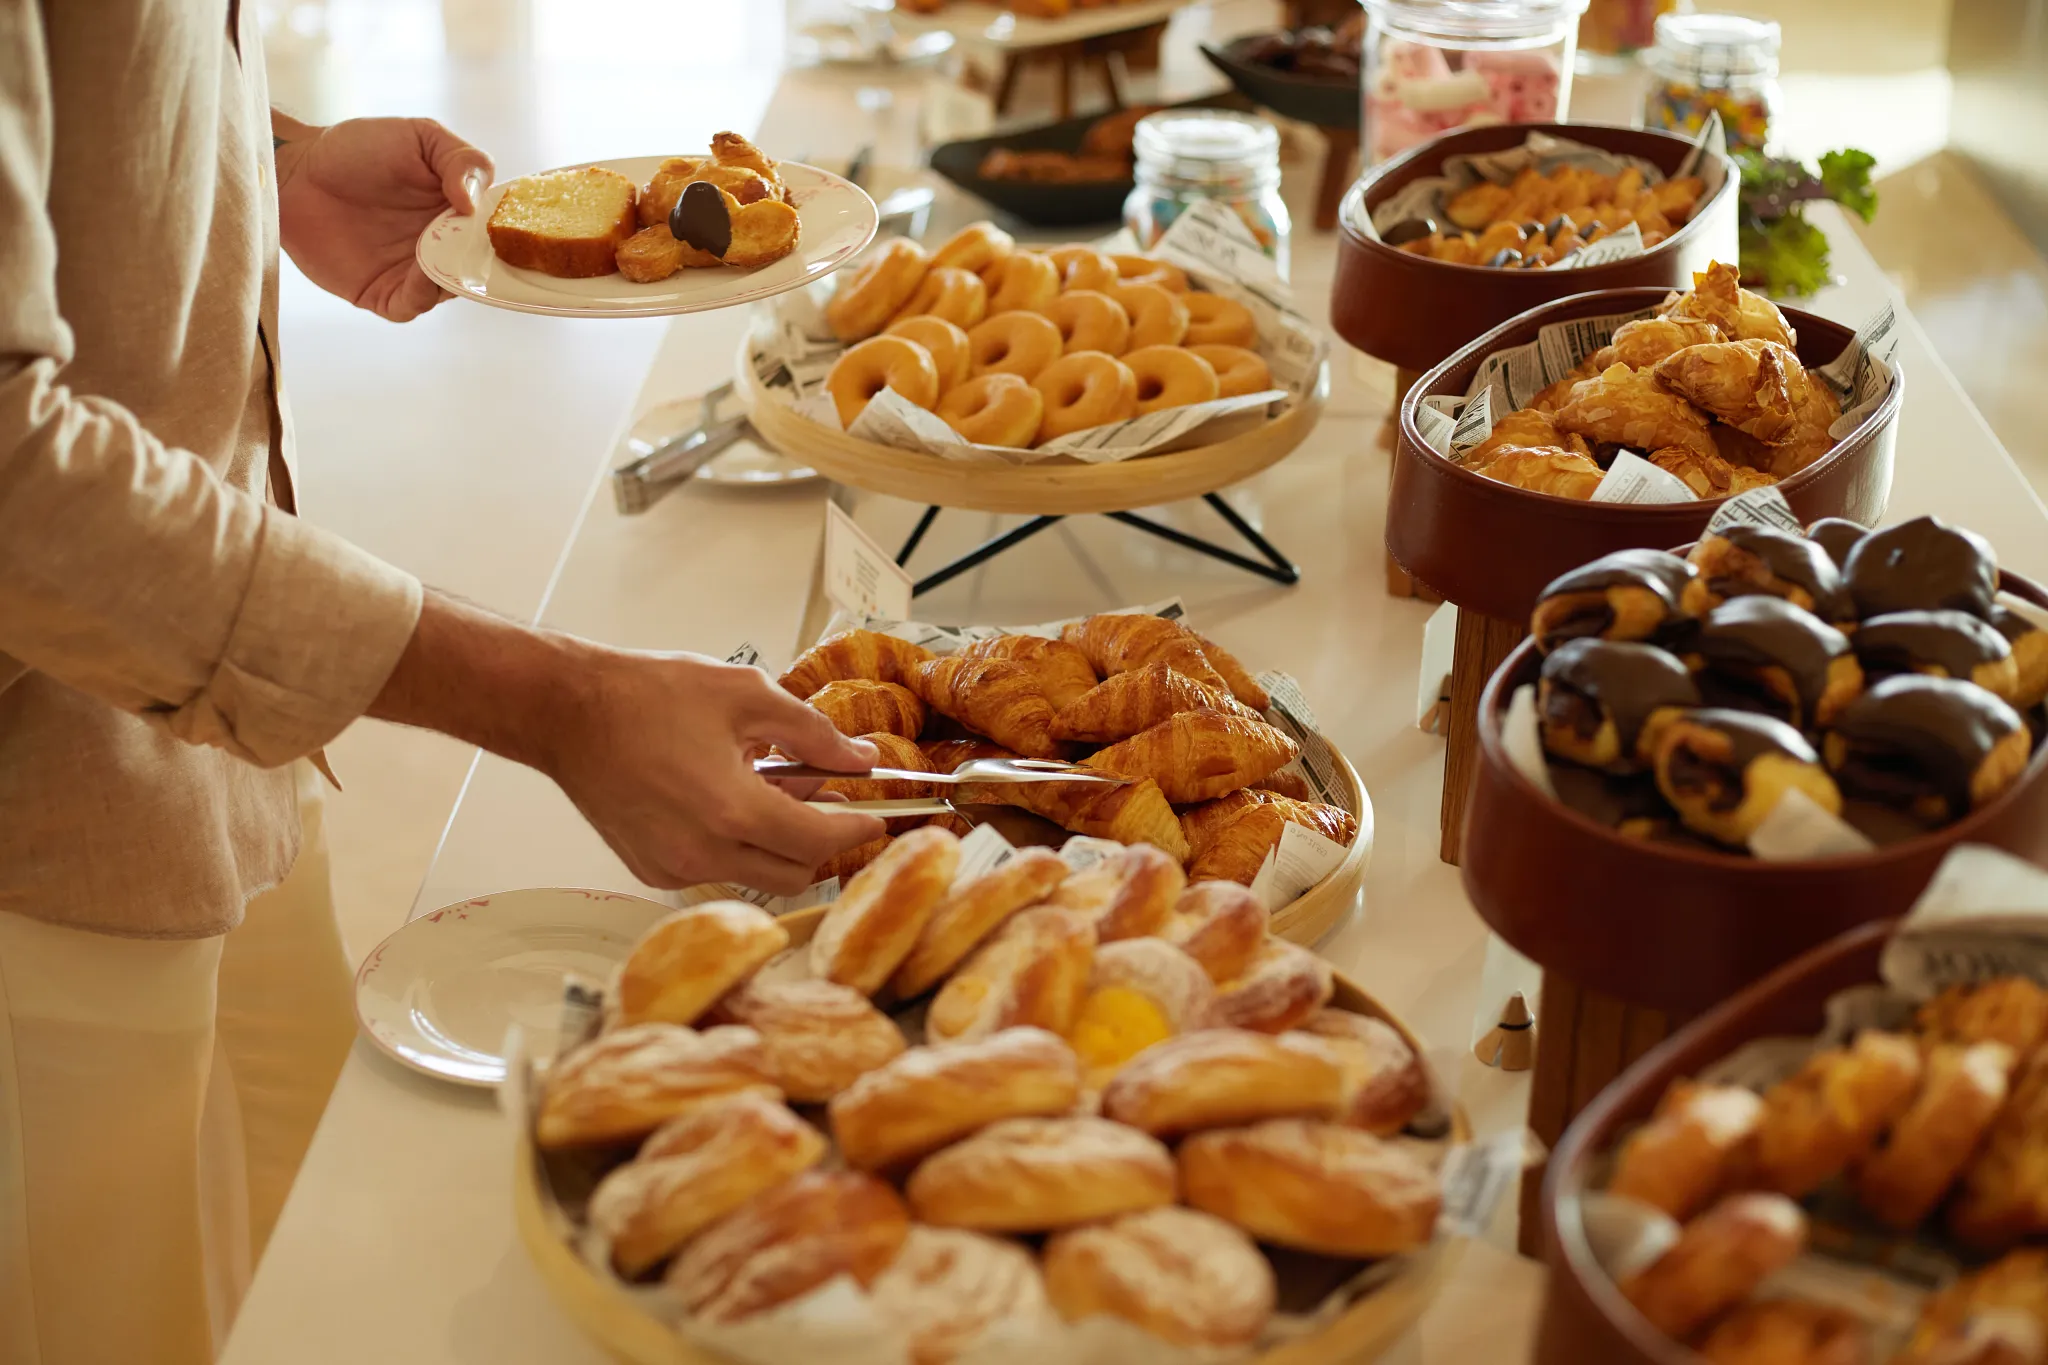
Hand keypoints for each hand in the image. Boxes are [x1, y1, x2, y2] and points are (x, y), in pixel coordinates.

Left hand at [274, 116, 492, 321]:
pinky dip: (422, 294)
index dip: (507, 231)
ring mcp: (414, 271)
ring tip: (444, 253)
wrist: (294, 171)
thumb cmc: (356, 148)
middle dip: (484, 260)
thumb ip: (460, 160)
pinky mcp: (384, 292)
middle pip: (481, 267)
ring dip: (453, 276)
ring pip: (451, 289)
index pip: (497, 231)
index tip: (509, 224)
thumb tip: (475, 206)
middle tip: (478, 244)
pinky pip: (413, 305)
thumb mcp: (420, 136)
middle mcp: (443, 245)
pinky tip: (420, 272)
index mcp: (460, 211)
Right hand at [540, 652, 887, 893]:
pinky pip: (715, 869)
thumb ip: (812, 732)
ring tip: (770, 786)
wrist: (567, 711)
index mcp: (731, 812)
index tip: (877, 816)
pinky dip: (736, 844)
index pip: (820, 841)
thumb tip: (858, 758)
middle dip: (820, 839)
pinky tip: (728, 798)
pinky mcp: (651, 869)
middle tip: (826, 797)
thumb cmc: (644, 696)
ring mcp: (672, 868)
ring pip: (755, 874)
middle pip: (794, 872)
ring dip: (778, 841)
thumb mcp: (746, 696)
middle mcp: (701, 853)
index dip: (857, 829)